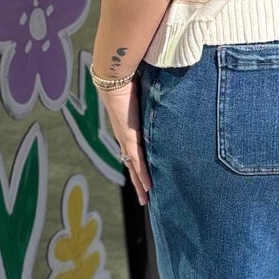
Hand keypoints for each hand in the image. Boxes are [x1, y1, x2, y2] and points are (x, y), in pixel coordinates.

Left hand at [99, 79, 149, 206]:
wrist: (114, 78)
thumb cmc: (128, 81)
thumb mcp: (144, 95)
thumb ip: (152, 100)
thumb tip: (164, 95)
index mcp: (127, 129)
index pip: (134, 153)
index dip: (139, 166)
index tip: (144, 178)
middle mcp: (125, 137)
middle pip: (132, 166)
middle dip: (138, 183)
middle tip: (144, 198)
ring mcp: (126, 139)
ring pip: (134, 168)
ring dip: (140, 185)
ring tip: (145, 199)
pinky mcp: (129, 138)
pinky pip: (138, 161)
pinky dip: (143, 175)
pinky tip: (148, 187)